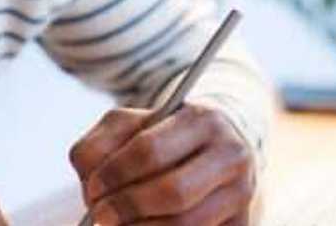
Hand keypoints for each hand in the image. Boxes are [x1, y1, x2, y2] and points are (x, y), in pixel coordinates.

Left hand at [69, 103, 255, 224]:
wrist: (216, 147)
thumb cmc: (163, 137)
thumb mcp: (131, 125)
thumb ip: (101, 145)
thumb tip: (93, 186)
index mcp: (203, 119)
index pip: (151, 150)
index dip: (115, 174)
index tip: (93, 188)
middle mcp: (232, 154)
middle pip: (173, 193)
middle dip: (127, 207)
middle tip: (100, 215)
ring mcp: (242, 193)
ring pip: (185, 224)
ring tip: (118, 225)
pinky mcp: (242, 224)